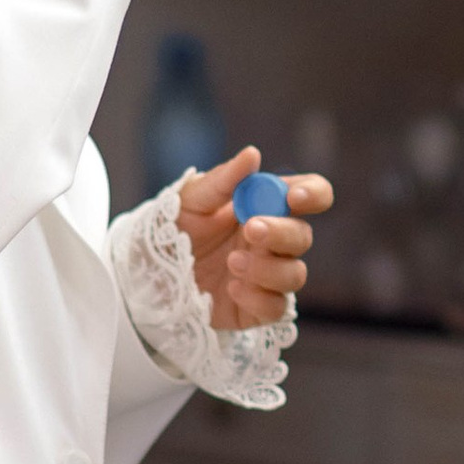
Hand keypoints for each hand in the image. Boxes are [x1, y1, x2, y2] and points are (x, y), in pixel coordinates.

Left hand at [178, 149, 334, 331]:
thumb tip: (252, 154)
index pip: (310, 194)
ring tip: (231, 263)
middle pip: (303, 236)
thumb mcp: (191, 199)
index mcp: (265, 207)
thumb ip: (223, 180)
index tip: (293, 198)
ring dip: (268, 268)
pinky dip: (256, 298)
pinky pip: (276, 308)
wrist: (150, 274)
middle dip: (281, 233)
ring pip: (295, 274)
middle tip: (250, 229)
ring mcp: (268, 276)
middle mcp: (274, 241)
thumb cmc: (173, 229)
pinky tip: (231, 288)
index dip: (313, 194)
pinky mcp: (258, 308)